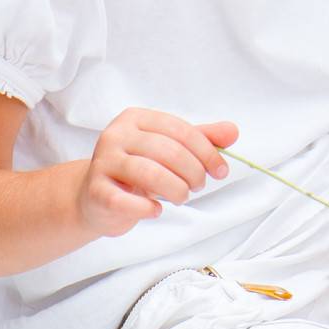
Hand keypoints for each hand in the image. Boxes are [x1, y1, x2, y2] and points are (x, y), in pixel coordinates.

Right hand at [75, 108, 236, 238]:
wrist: (95, 198)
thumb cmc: (137, 170)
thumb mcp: (170, 149)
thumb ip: (201, 138)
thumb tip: (233, 131)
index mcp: (136, 118)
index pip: (181, 130)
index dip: (207, 152)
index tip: (221, 171)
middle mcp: (116, 134)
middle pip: (168, 151)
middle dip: (193, 172)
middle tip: (198, 186)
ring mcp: (102, 162)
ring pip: (149, 174)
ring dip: (175, 190)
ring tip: (181, 197)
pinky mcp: (95, 191)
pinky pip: (127, 201)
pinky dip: (148, 208)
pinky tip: (156, 210)